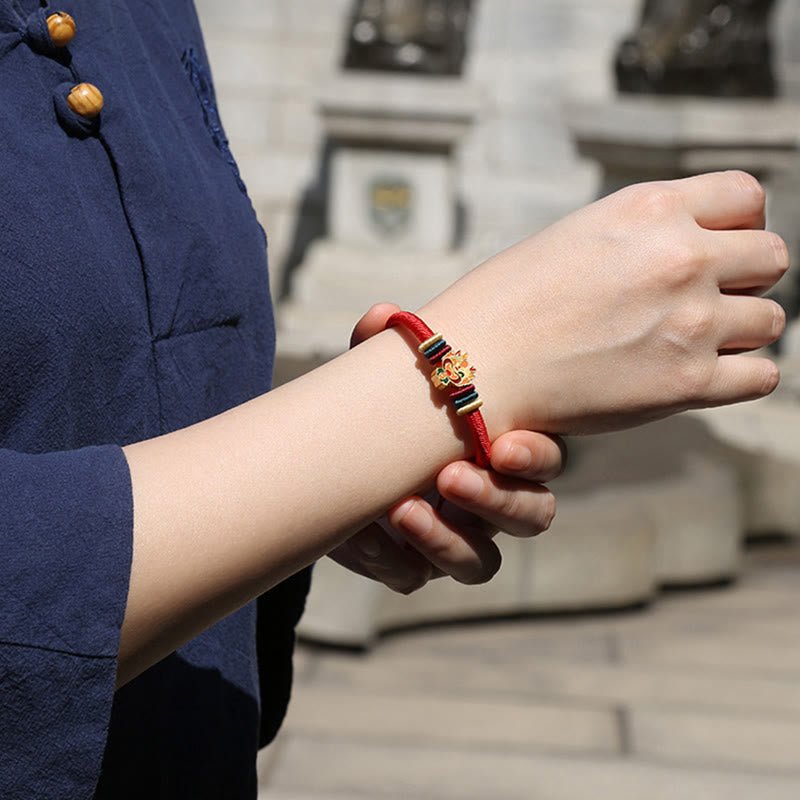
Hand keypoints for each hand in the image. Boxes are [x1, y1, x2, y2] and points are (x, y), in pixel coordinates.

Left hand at [328, 304, 564, 593]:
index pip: (545, 463)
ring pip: (481, 564)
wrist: (341, 454)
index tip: (502, 446)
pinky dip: (389, 560)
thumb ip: (388, 350)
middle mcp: (491, 499)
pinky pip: (414, 577)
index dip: (535, 460)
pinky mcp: (413, 565)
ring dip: (447, 541)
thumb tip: (382, 316)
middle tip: (450, 477)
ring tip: (402, 510)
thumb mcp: (388, 378)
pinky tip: (358, 534)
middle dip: (497, 501)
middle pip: (532, 517)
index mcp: (502, 450)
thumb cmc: (387, 411)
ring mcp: (456, 538)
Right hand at [421, 171, 787, 434]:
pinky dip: (741, 376)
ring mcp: (690, 320)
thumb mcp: (579, 237)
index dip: (738, 225)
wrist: (471, 366)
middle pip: (772, 257)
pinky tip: (701, 376)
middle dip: (745, 278)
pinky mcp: (688, 382)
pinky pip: (763, 375)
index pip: (749, 197)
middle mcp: (680, 256)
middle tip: (704, 301)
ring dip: (740, 331)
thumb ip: (645, 235)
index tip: (717, 249)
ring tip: (691, 343)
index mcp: (650, 208)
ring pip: (772, 318)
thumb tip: (695, 246)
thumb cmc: (508, 303)